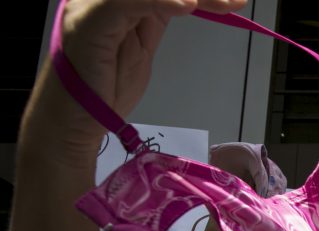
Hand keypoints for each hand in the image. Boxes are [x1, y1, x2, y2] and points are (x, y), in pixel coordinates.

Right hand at [51, 0, 246, 153]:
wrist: (77, 122)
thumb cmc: (105, 88)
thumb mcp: (141, 46)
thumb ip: (156, 17)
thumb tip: (190, 0)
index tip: (235, 1)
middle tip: (234, 1)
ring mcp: (92, 5)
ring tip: (222, 4)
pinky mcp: (89, 23)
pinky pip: (125, 1)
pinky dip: (159, 0)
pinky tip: (187, 7)